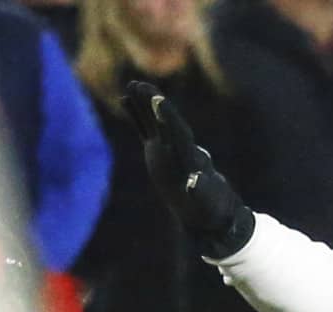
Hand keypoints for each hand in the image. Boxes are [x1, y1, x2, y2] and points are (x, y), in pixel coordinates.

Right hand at [122, 81, 256, 256]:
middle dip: (154, 104)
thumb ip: (199, 189)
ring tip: (131, 84)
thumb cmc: (208, 206)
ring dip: (143, 103)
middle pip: (166, 121)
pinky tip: (124, 99)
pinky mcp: (158, 150)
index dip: (168, 117)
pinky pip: (145, 129)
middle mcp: (179, 147)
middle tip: (141, 85)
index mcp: (189, 156)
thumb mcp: (204, 199)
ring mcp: (168, 146)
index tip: (159, 100)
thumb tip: (196, 184)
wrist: (208, 208)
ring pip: (154, 121)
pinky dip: (136, 115)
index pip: (178, 132)